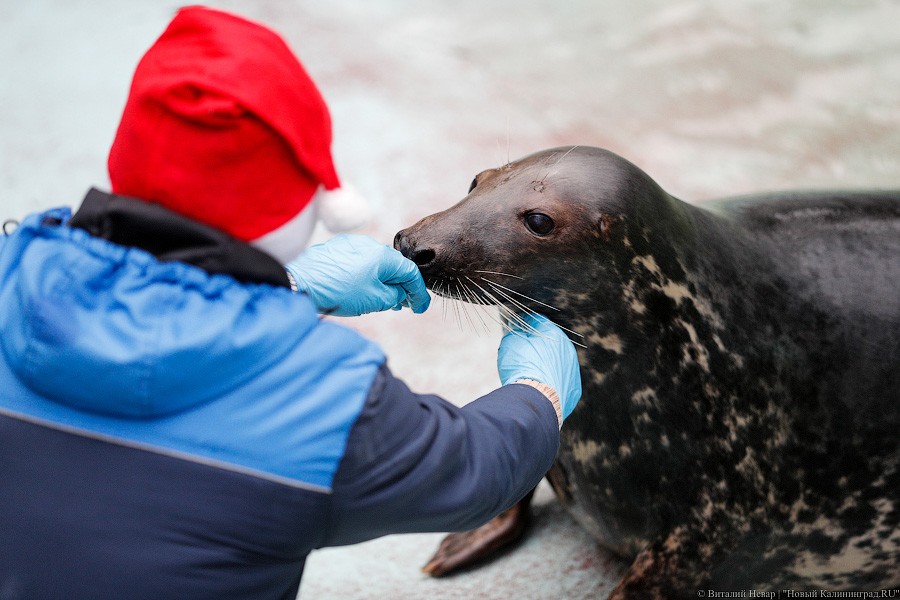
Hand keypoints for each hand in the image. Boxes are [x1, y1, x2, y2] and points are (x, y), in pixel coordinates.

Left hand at [286, 234, 430, 316]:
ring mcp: (352, 245)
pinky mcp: (336, 249)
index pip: (410, 273)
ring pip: (376, 264)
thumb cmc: (338, 292)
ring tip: (383, 300)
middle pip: (394, 266)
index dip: (418, 293)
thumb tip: (399, 294)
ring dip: (383, 281)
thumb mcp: (375, 300)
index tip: (419, 308)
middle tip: (404, 305)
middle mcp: (369, 245)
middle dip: (401, 287)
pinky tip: (362, 289)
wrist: (299, 283)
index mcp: (383, 256)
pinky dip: (367, 276)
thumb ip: (394, 296)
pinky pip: (360, 262)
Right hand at [497, 313, 581, 419]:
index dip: (524, 327)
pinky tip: (539, 388)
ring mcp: (573, 369)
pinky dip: (551, 383)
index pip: (537, 322)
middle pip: (549, 343)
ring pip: (556, 363)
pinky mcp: (573, 389)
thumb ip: (516, 330)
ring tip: (530, 375)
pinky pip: (560, 381)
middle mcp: (567, 348)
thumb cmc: (522, 367)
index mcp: (553, 332)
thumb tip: (518, 326)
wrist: (536, 399)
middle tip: (521, 357)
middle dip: (536, 347)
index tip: (515, 334)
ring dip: (545, 365)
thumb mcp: (511, 342)